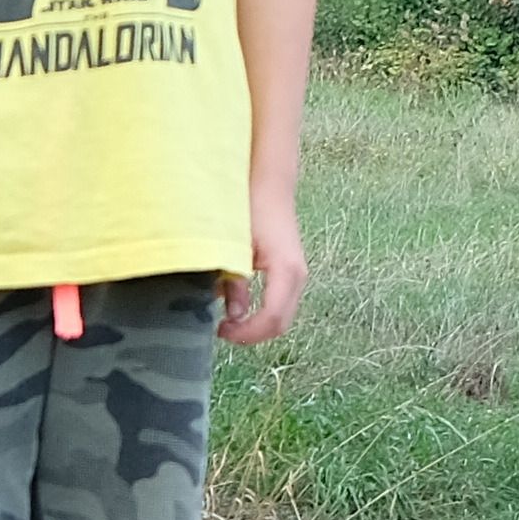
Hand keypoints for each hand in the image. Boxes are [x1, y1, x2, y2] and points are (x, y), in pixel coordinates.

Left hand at [223, 184, 309, 348]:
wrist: (269, 184)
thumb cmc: (250, 208)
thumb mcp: (235, 247)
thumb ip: (233, 281)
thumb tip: (232, 314)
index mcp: (285, 270)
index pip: (271, 318)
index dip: (246, 333)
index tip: (221, 330)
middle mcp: (298, 275)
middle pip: (281, 324)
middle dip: (251, 334)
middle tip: (222, 330)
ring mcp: (297, 274)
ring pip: (282, 316)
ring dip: (256, 325)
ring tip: (227, 319)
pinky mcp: (290, 271)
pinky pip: (279, 303)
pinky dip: (261, 312)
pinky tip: (237, 304)